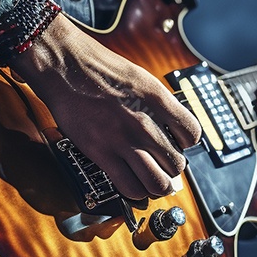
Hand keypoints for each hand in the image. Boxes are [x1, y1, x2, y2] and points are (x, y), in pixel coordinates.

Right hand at [10, 14, 200, 199]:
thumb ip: (159, 103)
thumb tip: (171, 127)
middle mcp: (144, 122)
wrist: (64, 65)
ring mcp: (123, 140)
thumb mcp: (141, 78)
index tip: (178, 143)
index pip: (193, 134)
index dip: (187, 143)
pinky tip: (133, 183)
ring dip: (157, 185)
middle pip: (176, 164)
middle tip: (162, 165)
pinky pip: (130, 187)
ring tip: (151, 179)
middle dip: (172, 168)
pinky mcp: (102, 154)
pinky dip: (136, 191)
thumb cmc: (98, 68)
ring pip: (157, 183)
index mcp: (157, 99)